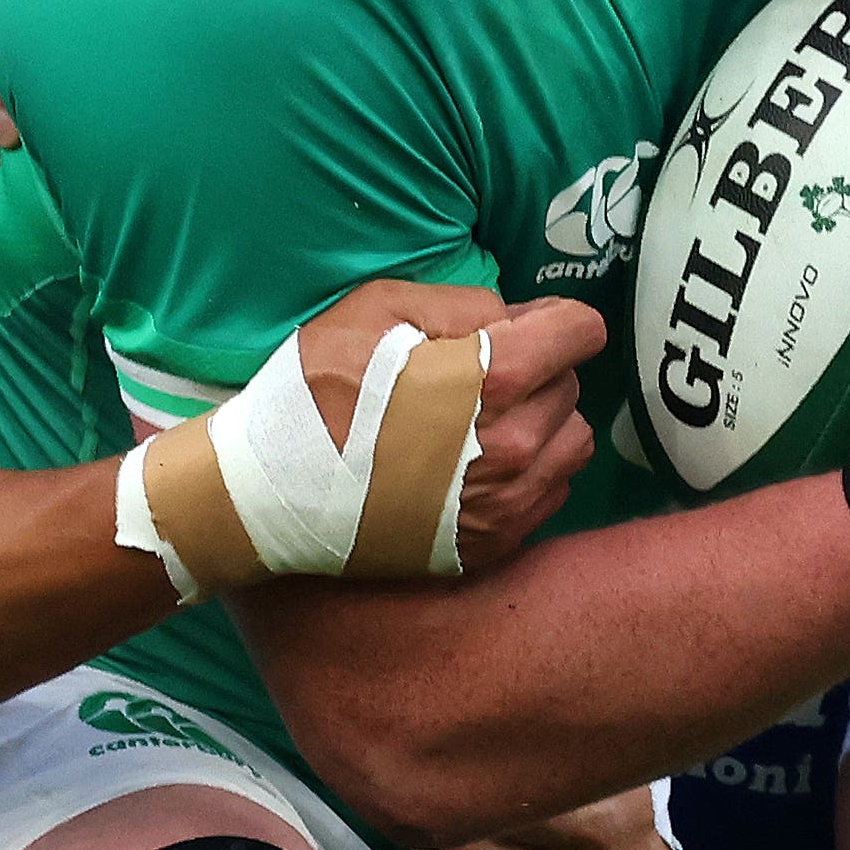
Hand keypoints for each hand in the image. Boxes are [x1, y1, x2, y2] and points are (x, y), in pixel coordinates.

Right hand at [291, 280, 605, 572]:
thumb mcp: (378, 310)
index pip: (581, 331)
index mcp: (494, 377)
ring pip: (570, 442)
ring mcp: (508, 503)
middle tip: (477, 377)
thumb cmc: (316, 389)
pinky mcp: (493, 545)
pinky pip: (549, 494)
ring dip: (541, 425)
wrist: (268, 494)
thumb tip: (518, 317)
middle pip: (571, 386)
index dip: (556, 321)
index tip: (528, 328)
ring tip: (483, 424)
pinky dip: (526, 475)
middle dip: (537, 372)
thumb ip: (464, 303)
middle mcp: (516, 445)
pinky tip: (473, 468)